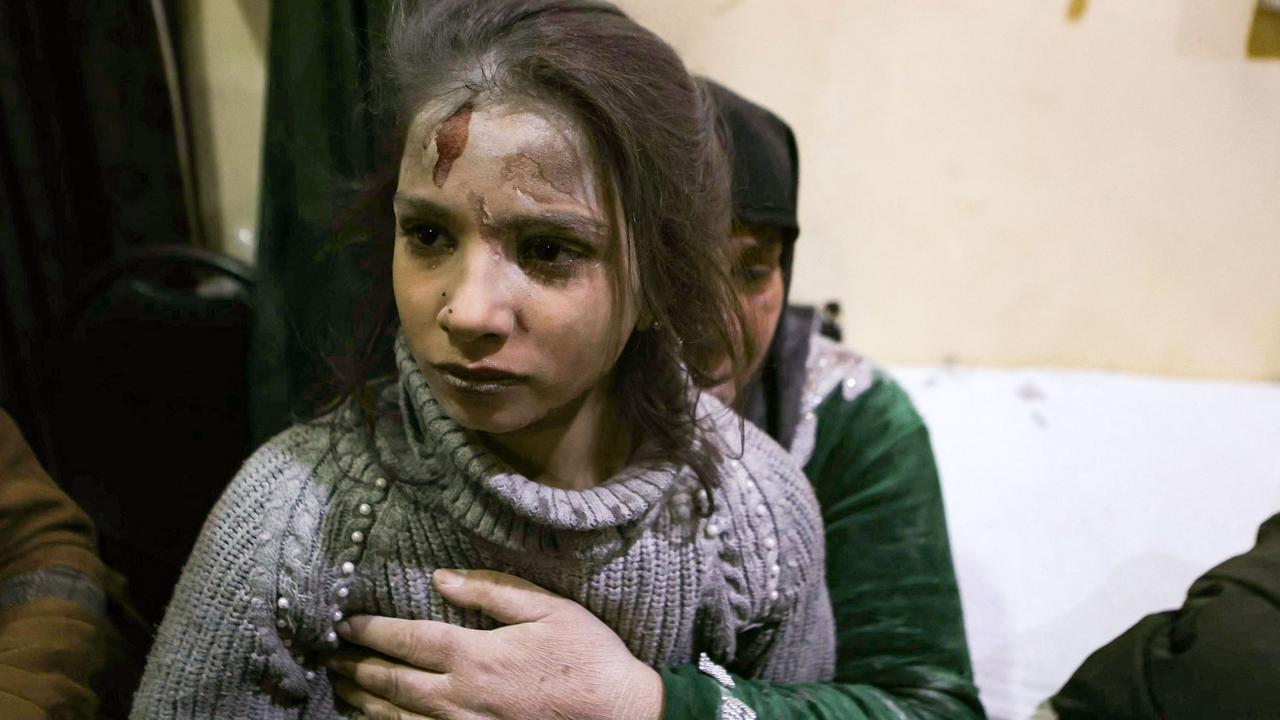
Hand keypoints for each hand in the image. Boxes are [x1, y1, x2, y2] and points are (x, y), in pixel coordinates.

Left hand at [327, 569, 664, 719]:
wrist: (620, 716)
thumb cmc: (588, 657)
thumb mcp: (549, 609)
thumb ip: (493, 591)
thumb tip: (443, 577)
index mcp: (477, 656)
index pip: (408, 640)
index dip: (372, 631)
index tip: (345, 623)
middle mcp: (461, 698)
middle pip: (393, 683)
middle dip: (358, 667)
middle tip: (332, 657)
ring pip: (397, 719)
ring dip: (365, 702)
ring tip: (343, 689)